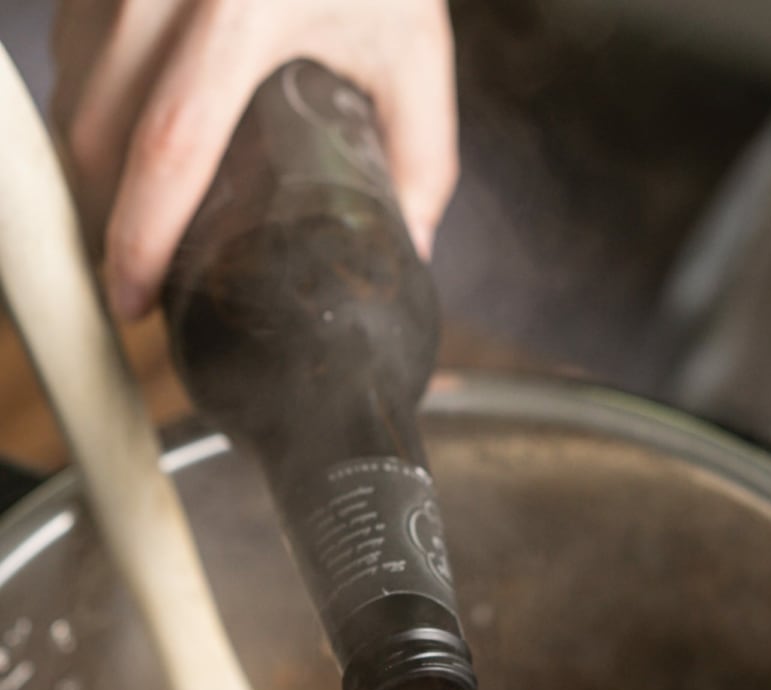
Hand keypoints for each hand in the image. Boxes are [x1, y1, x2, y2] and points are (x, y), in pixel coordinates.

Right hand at [52, 0, 457, 320]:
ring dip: (94, 168)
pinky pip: (69, 50)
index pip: (169, 148)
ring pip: (72, 94)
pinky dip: (90, 107)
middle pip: (99, 135)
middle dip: (108, 220)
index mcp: (241, 9)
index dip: (141, 239)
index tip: (134, 300)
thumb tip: (408, 251)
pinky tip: (124, 144)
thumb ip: (421, 153)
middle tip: (140, 279)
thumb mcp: (411, 44)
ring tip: (133, 219)